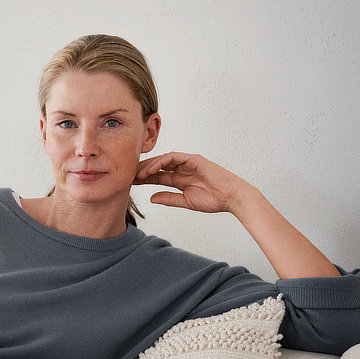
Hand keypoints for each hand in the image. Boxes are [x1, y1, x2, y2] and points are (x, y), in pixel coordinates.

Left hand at [134, 152, 252, 214]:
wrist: (231, 198)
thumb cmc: (213, 200)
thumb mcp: (185, 201)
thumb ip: (169, 198)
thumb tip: (151, 199)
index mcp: (179, 179)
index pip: (157, 176)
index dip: (143, 178)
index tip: (130, 182)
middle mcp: (182, 169)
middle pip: (157, 166)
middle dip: (143, 170)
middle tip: (128, 174)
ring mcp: (188, 163)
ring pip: (163, 160)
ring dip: (150, 165)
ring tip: (138, 173)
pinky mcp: (194, 159)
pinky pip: (174, 157)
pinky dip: (161, 161)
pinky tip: (152, 169)